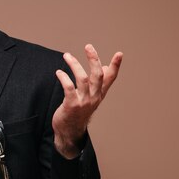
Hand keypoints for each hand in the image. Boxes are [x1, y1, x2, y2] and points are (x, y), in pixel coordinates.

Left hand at [52, 44, 122, 158]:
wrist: (69, 131)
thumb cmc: (78, 111)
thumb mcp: (90, 97)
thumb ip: (98, 83)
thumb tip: (104, 67)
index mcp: (99, 94)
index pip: (110, 78)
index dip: (115, 66)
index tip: (119, 54)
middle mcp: (93, 97)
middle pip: (98, 75)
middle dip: (94, 59)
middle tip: (88, 46)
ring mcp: (83, 101)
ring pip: (83, 78)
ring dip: (75, 65)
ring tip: (67, 55)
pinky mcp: (71, 105)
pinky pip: (69, 88)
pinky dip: (64, 78)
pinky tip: (59, 72)